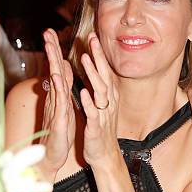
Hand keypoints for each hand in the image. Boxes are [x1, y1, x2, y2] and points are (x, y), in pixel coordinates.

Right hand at [39, 29, 75, 175]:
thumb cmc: (58, 132)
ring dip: (53, 62)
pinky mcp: (59, 119)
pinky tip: (57, 75)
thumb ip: (62, 90)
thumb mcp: (62, 108)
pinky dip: (58, 88)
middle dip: (51, 50)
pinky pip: (59, 101)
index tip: (53, 33)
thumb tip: (63, 72)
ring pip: (55, 81)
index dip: (55, 51)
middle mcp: (55, 98)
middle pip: (53, 69)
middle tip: (47, 31)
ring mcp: (56, 107)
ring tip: (50, 46)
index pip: (58, 69)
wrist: (50, 157)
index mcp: (58, 95)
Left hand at [78, 33, 120, 168]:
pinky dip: (89, 102)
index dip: (100, 54)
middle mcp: (108, 102)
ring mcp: (103, 114)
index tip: (94, 36)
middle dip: (99, 57)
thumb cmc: (100, 128)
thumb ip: (99, 88)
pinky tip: (84, 92)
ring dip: (93, 74)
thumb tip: (97, 71)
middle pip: (104, 75)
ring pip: (100, 90)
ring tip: (86, 59)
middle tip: (93, 39)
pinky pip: (93, 113)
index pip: (105, 70)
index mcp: (108, 96)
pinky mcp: (96, 127)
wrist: (104, 154)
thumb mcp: (101, 105)